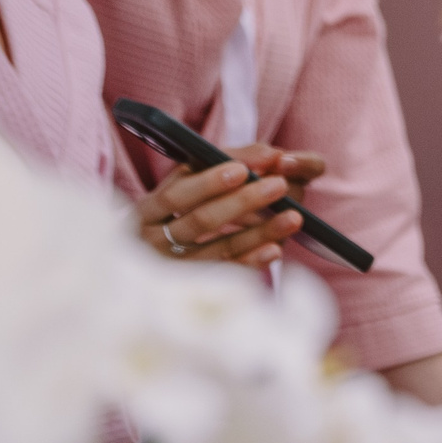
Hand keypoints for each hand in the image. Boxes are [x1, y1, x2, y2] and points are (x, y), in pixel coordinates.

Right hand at [136, 145, 322, 268]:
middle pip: (201, 222)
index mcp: (147, 211)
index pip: (176, 195)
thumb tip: (273, 155)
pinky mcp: (196, 287)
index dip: (208, 183)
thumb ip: (234, 158)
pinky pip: (228, 273)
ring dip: (259, 232)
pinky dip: (252, 261)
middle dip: (242, 202)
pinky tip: (275, 249)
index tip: (242, 170)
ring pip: (219, 250)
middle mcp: (155, 241)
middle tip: (278, 185)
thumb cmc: (186, 203)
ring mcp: (175, 268)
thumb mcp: (197, 177)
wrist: (161, 249)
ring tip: (293, 217)